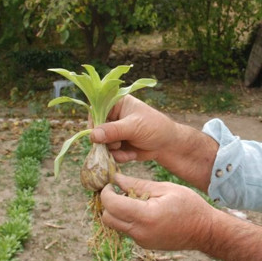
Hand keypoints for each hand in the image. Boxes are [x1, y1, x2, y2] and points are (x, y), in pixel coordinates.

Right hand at [90, 96, 219, 190]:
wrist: (168, 145)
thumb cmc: (155, 128)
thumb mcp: (134, 127)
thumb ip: (113, 130)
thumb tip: (93, 135)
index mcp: (117, 103)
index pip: (96, 109)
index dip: (94, 122)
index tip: (98, 135)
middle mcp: (113, 116)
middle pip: (96, 128)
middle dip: (105, 141)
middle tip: (117, 144)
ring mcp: (114, 131)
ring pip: (101, 143)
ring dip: (112, 151)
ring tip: (127, 151)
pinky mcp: (117, 145)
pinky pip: (108, 153)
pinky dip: (118, 157)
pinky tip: (131, 155)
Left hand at [100, 173, 213, 251]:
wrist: (205, 231)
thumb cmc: (189, 205)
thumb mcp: (165, 188)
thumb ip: (138, 185)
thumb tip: (116, 179)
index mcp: (145, 216)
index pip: (112, 205)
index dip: (106, 192)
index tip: (111, 183)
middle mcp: (140, 232)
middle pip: (108, 218)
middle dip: (108, 203)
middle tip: (119, 191)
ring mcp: (141, 241)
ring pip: (116, 226)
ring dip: (117, 212)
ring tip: (133, 199)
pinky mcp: (144, 244)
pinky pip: (127, 230)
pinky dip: (128, 219)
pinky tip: (143, 210)